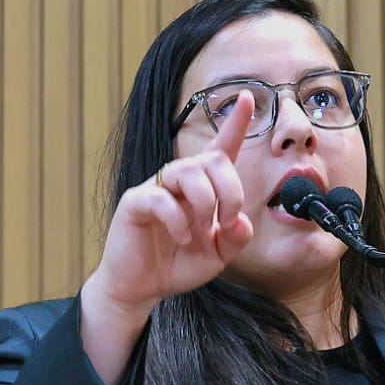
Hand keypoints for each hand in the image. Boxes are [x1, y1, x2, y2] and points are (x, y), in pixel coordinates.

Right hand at [77, 92, 256, 382]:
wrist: (141, 287)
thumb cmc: (177, 264)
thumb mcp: (216, 255)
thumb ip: (235, 238)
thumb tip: (241, 221)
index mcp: (202, 188)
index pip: (221, 148)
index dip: (236, 123)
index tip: (248, 97)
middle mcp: (179, 180)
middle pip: (212, 160)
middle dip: (231, 190)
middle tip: (227, 222)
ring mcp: (156, 188)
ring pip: (188, 172)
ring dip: (206, 204)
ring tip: (202, 231)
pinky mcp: (135, 202)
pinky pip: (161, 198)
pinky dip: (178, 220)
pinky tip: (181, 237)